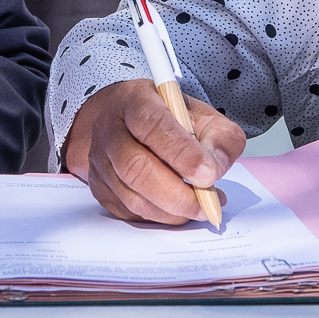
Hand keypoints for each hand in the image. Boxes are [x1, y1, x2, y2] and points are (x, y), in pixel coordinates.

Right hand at [62, 80, 244, 223]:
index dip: (181, 152)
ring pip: (131, 196)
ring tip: (200, 209)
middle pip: (135, 167)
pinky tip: (178, 210)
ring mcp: (100, 161)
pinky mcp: (99, 187)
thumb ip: (219, 138)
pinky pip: (127, 212)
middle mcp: (110, 130)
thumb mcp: (203, 115)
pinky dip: (158, 217)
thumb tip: (216, 169)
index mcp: (135, 100)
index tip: (209, 175)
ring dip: (170, 211)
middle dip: (176, 193)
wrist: (124, 121)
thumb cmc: (168, 118)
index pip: (153, 125)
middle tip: (207, 204)